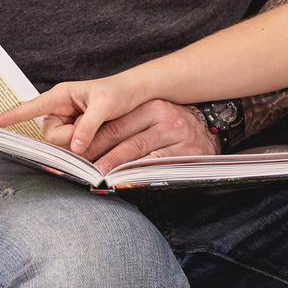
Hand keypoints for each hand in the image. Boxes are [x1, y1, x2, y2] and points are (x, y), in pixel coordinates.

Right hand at [0, 72, 155, 155]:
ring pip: (60, 143)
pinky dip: (82, 145)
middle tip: (88, 129)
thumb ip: (88, 125)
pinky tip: (94, 136)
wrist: (138, 95)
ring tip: (97, 129)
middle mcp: (61, 109)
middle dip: (66, 138)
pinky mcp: (77, 132)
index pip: (33, 106)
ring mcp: (69, 121)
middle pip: (49, 134)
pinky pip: (71, 145)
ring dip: (77, 142)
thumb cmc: (120, 92)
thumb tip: (75, 146)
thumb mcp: (105, 105)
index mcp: (62, 96)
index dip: (15, 115)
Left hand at [56, 100, 219, 171]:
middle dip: (98, 152)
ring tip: (96, 176)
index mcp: (151, 106)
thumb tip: (92, 146)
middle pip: (122, 136)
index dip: (93, 138)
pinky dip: (137, 174)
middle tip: (79, 166)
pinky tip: (123, 181)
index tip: (75, 152)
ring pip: (136, 151)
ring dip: (113, 165)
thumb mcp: (155, 119)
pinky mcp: (185, 153)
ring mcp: (176, 135)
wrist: (213, 133)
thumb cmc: (175, 129)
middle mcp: (163, 117)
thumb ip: (130, 128)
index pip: (115, 124)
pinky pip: (156, 164)